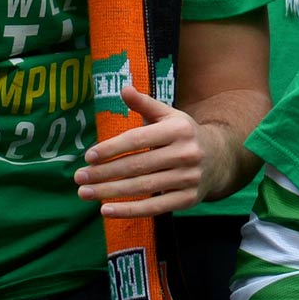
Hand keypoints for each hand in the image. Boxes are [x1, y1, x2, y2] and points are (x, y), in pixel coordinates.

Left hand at [76, 84, 205, 216]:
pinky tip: (106, 210)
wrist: (220, 158)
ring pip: (142, 187)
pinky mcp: (189, 199)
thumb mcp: (169, 116)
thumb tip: (123, 88)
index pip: (138, 139)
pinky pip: (154, 207)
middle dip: (104, 173)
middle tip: (79, 178)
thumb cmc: (184, 135)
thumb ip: (145, 104)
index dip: (111, 148)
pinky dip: (128, 211)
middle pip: (137, 165)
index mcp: (179, 129)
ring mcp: (189, 177)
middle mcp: (187, 152)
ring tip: (85, 193)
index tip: (88, 156)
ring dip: (110, 192)